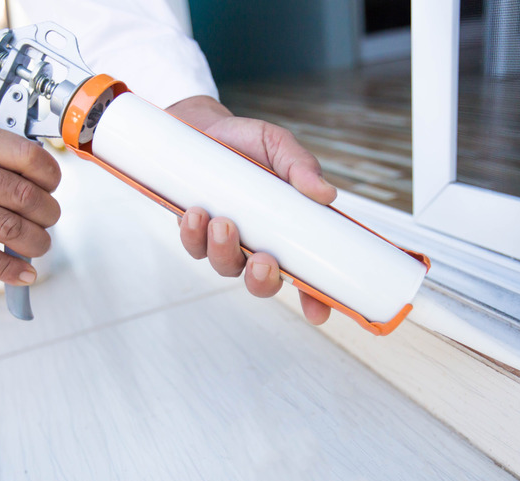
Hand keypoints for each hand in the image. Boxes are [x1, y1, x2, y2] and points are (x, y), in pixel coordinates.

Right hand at [0, 108, 60, 285]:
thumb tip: (36, 170)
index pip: (29, 157)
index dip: (52, 176)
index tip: (52, 185)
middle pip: (25, 197)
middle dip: (48, 213)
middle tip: (48, 217)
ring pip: (9, 228)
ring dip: (36, 241)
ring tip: (40, 243)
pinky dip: (8, 269)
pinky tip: (25, 274)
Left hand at [167, 96, 336, 324]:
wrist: (205, 129)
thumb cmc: (249, 144)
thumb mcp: (279, 147)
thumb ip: (301, 167)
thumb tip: (326, 193)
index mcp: (287, 232)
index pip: (306, 275)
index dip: (314, 300)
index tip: (319, 312)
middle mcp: (257, 244)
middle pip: (261, 283)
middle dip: (262, 280)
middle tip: (262, 259)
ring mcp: (225, 241)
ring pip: (225, 266)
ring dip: (223, 251)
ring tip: (222, 222)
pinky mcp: (195, 231)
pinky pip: (193, 245)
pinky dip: (193, 233)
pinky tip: (196, 213)